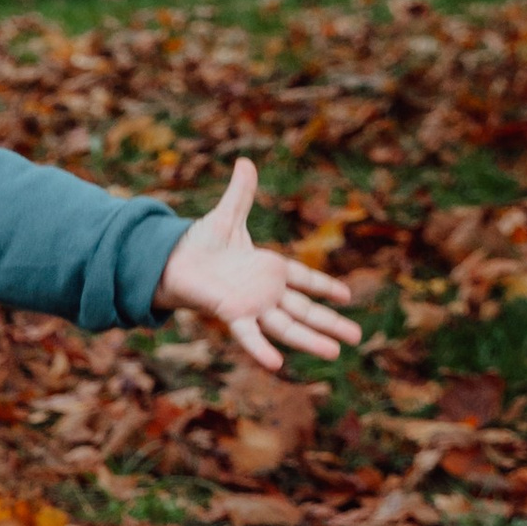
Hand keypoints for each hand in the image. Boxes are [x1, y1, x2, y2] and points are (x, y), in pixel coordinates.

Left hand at [157, 157, 359, 374]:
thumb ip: (241, 193)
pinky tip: (276, 364)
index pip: (304, 278)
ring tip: (336, 351)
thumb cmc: (198, 243)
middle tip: (357, 336)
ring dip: (311, 339)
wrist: (169, 258)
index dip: (324, 286)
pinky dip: (261, 348)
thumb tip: (246, 162)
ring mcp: (250, 305)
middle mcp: (264, 292)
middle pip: (304, 310)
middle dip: (330, 322)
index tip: (347, 296)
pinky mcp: (230, 313)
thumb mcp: (226, 216)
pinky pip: (248, 334)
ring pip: (287, 326)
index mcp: (269, 268)